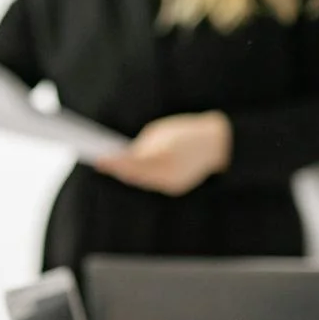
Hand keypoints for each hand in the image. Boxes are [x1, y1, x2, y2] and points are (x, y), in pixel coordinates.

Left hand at [93, 111, 230, 194]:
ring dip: (126, 173)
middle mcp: (168, 173)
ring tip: (110, 165)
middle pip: (135, 174)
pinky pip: (152, 183)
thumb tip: (126, 155)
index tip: (99, 158)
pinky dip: (140, 176)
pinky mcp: (175, 188)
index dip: (115, 162)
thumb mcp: (163, 132)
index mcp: (165, 155)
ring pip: (142, 180)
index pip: (133, 162)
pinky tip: (127, 171)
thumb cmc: (187, 132)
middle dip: (117, 168)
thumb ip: (144, 145)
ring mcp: (172, 184)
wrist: (219, 144)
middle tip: (100, 161)